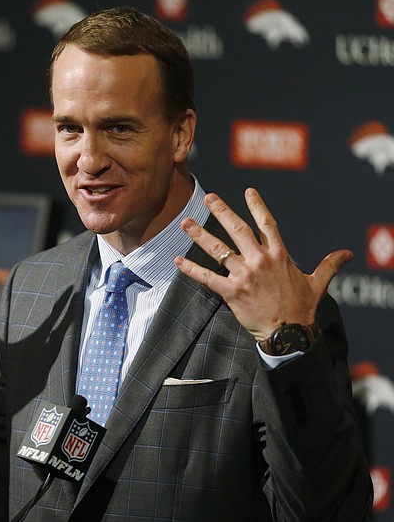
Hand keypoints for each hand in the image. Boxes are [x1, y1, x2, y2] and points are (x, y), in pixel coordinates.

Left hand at [173, 188, 352, 340]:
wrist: (288, 333)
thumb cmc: (302, 308)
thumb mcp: (318, 283)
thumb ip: (329, 264)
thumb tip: (347, 253)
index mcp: (278, 255)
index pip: (267, 223)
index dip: (257, 206)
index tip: (248, 192)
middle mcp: (259, 260)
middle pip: (237, 229)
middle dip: (220, 211)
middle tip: (208, 198)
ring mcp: (244, 275)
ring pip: (218, 249)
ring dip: (199, 235)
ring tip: (184, 223)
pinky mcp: (231, 291)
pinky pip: (207, 277)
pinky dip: (190, 269)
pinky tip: (177, 261)